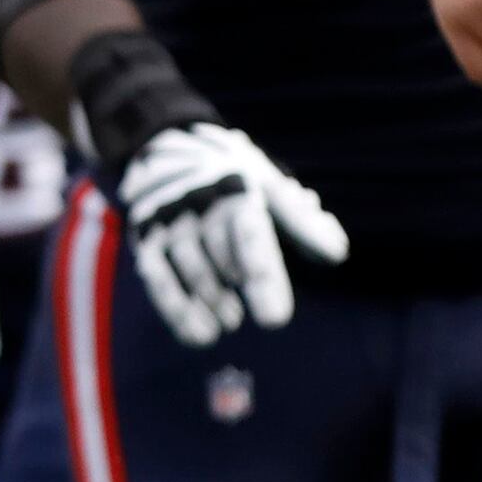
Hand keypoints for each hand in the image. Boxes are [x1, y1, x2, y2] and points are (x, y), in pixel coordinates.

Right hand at [112, 123, 349, 347]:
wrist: (165, 147)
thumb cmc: (235, 177)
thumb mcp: (270, 186)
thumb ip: (303, 222)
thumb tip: (337, 254)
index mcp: (237, 189)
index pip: (252, 236)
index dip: (265, 277)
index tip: (275, 319)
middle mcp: (199, 203)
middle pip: (221, 254)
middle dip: (246, 288)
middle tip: (273, 318)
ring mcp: (168, 220)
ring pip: (190, 267)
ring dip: (212, 301)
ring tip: (232, 321)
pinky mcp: (145, 236)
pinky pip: (157, 277)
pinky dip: (177, 309)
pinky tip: (200, 334)